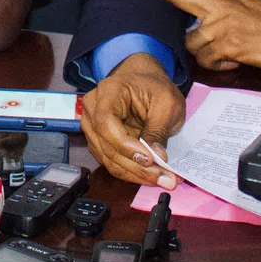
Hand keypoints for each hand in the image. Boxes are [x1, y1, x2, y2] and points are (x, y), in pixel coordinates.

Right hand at [81, 52, 185, 186]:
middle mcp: (93, 109)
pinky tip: (150, 174)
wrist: (145, 82)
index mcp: (107, 92)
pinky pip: (111, 162)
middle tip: (165, 178)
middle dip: (136, 166)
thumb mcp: (167, 103)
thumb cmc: (155, 88)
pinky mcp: (100, 141)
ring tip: (162, 179)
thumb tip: (157, 157)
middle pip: (106, 146)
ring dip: (135, 174)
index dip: (125, 145)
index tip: (150, 159)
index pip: (105, 122)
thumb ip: (158, 128)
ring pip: (108, 159)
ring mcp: (93, 126)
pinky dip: (131, 172)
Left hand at [120, 0, 260, 70]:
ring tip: (232, 53)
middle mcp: (222, 4)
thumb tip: (199, 22)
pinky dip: (220, 66)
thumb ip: (220, 10)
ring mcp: (225, 23)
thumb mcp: (247, 8)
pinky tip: (238, 61)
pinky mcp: (232, 44)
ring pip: (193, 43)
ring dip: (206, 53)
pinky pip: (210, 60)